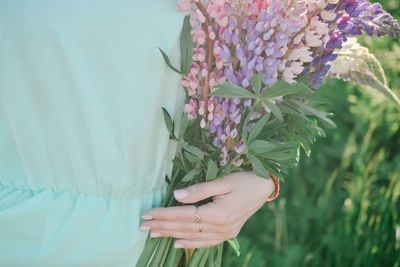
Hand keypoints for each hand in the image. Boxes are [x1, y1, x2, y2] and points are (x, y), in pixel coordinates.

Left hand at [140, 171, 275, 248]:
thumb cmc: (244, 180)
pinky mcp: (228, 233)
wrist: (265, 187)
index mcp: (217, 213)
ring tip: (153, 234)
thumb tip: (176, 195)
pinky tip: (178, 244)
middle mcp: (220, 227)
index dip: (164, 214)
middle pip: (185, 227)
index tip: (147, 214)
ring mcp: (225, 233)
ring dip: (171, 235)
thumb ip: (199, 190)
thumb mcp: (222, 181)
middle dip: (162, 226)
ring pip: (192, 236)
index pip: (184, 215)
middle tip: (142, 226)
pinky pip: (206, 242)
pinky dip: (190, 244)